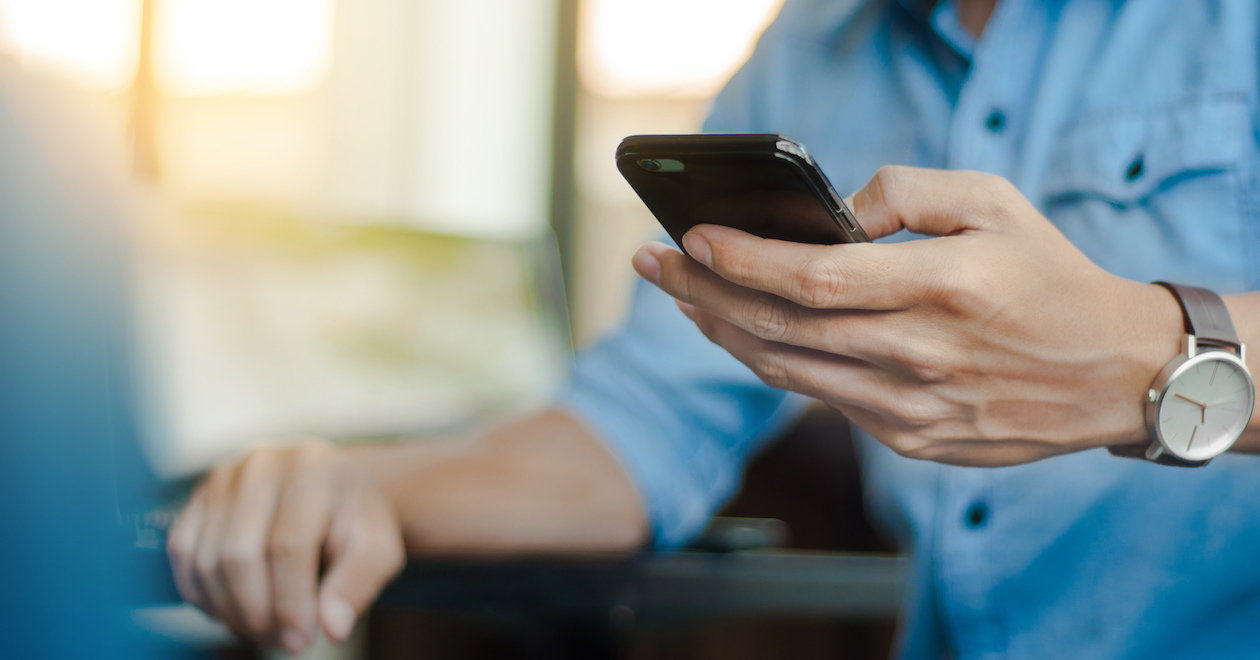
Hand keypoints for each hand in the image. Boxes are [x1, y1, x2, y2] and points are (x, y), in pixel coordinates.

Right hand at [167, 440, 404, 652]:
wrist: (333, 490)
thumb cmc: (356, 524)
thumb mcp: (377, 549)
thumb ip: (359, 584)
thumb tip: (332, 627)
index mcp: (313, 469)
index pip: (288, 546)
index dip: (289, 603)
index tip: (300, 640)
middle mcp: (263, 463)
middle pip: (239, 555)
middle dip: (257, 613)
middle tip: (281, 641)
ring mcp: (225, 476)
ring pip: (206, 560)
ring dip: (229, 610)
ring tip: (263, 629)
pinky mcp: (199, 495)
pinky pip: (182, 553)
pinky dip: (202, 594)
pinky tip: (234, 610)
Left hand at [632, 166, 1182, 465]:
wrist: (1114, 374)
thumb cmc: (1049, 277)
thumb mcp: (994, 203)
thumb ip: (909, 191)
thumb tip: (835, 209)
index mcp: (944, 287)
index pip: (813, 278)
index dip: (742, 260)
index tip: (690, 239)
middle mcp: (922, 353)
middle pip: (780, 328)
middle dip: (703, 293)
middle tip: (654, 265)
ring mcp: (913, 406)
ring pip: (788, 370)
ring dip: (724, 333)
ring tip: (684, 298)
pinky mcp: (910, 439)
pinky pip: (821, 397)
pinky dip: (772, 364)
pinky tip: (744, 336)